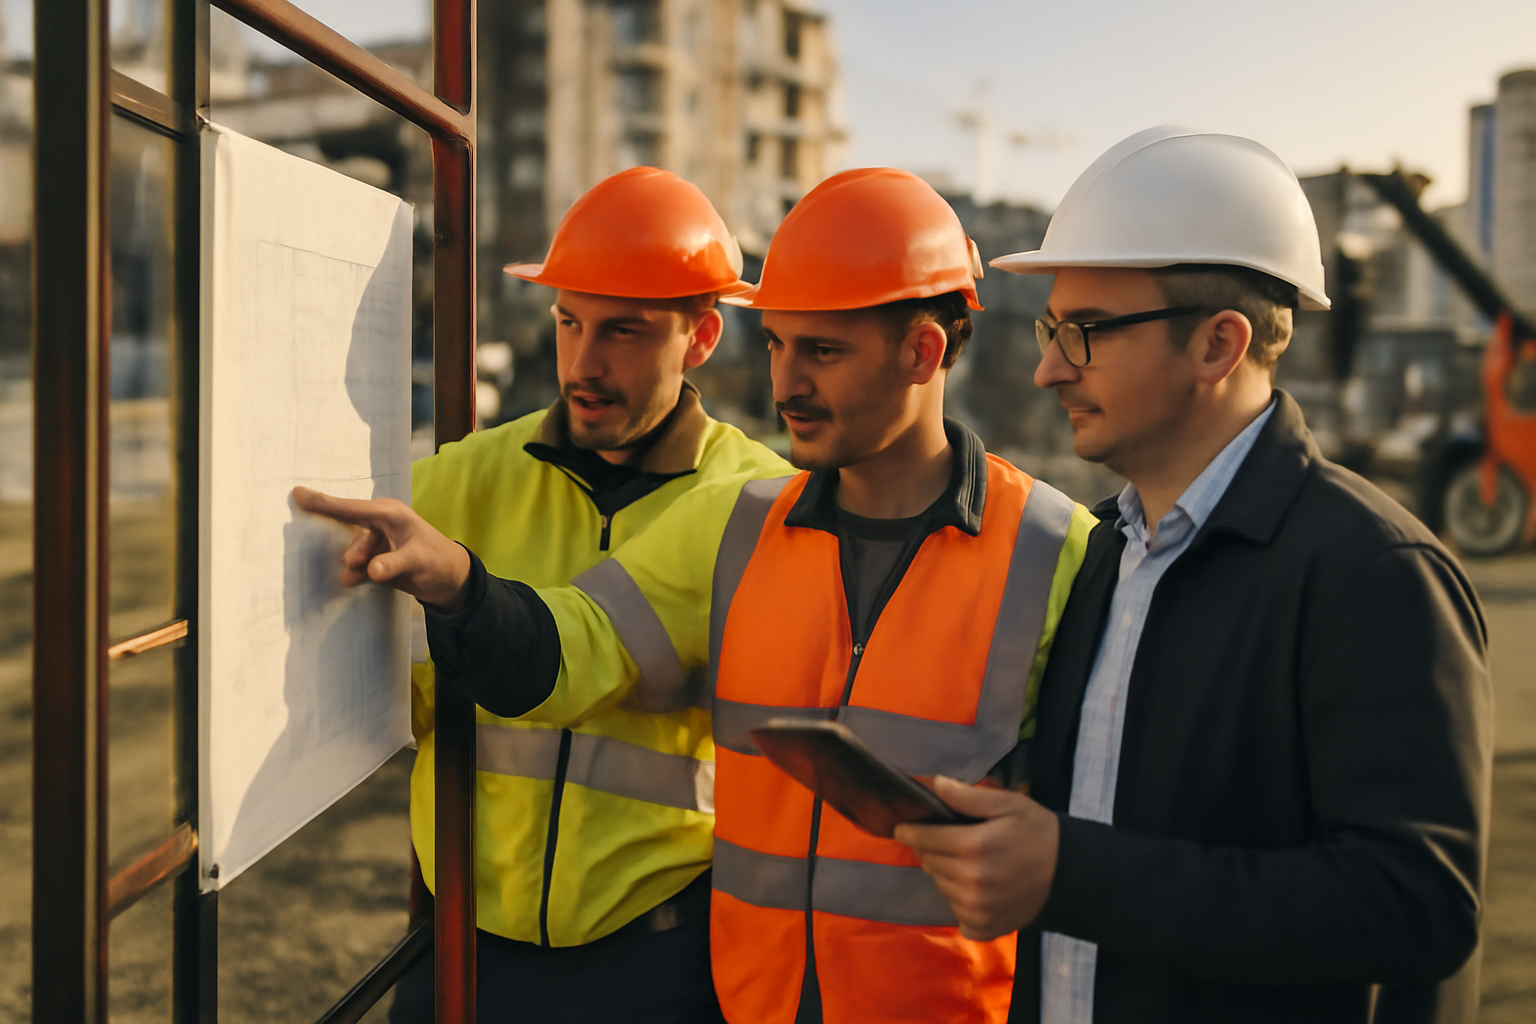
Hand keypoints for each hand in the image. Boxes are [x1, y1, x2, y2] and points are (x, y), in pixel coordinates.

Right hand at [291, 486, 472, 611]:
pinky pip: (357, 566)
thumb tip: (370, 570)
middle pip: (348, 529)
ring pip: (353, 552)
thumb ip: (393, 564)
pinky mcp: (376, 560)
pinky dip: (356, 575)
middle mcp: (380, 524)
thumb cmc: (439, 561)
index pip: (350, 508)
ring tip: (359, 578)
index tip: (296, 493)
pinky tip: (357, 582)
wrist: (452, 580)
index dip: (324, 502)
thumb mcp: (418, 561)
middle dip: (350, 549)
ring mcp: (377, 543)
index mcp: (389, 514)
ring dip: (354, 566)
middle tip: (354, 564)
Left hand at [893, 776, 1059, 940]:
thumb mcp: (1008, 804)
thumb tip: (936, 784)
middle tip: (948, 841)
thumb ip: (969, 796)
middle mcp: (970, 882)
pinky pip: (956, 913)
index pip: (923, 839)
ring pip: (940, 887)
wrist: (1071, 875)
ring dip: (946, 874)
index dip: (910, 832)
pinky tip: (977, 889)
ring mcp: (976, 909)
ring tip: (967, 863)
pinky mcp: (984, 927)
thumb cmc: (1038, 833)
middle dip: (931, 850)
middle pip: (929, 863)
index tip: (903, 828)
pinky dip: (960, 901)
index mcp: (973, 847)